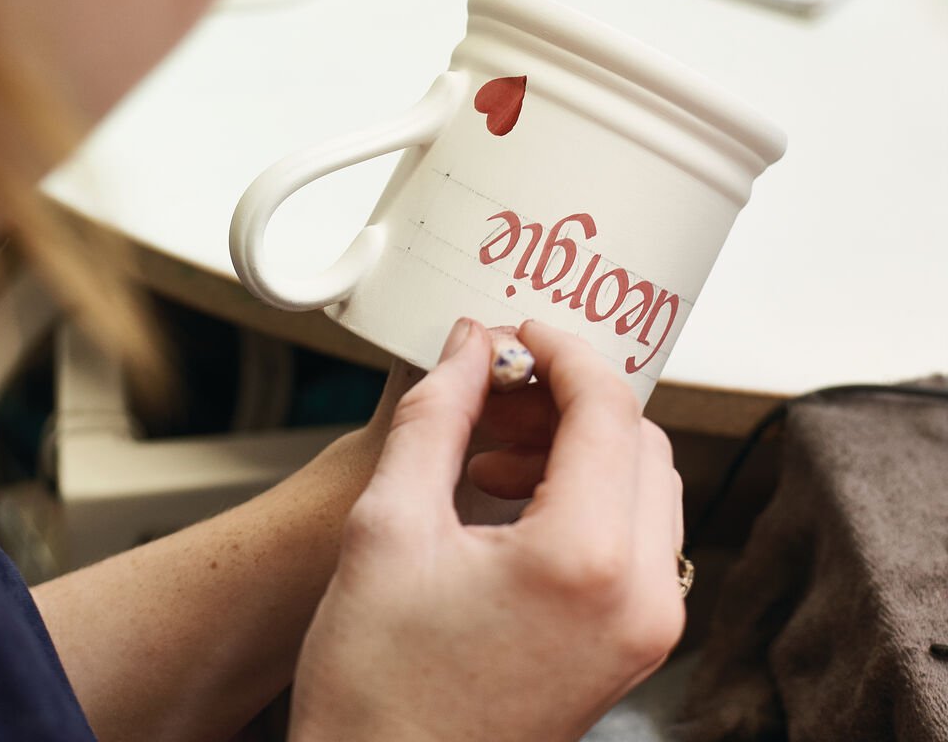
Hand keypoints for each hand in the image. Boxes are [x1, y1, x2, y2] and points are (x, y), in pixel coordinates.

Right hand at [289, 318, 684, 741]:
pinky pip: (635, 533)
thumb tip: (470, 347)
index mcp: (586, 560)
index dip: (560, 350)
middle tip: (497, 383)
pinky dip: (585, 491)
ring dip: (576, 440)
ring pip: (643, 481)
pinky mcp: (631, 645)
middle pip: (637, 437)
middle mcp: (642, 597)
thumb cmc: (378, 691)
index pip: (607, 406)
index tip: (516, 334)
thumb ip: (436, 414)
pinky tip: (509, 491)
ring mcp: (646, 628)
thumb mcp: (388, 526)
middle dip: (568, 394)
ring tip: (491, 441)